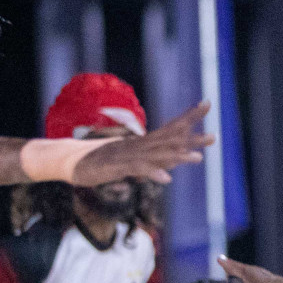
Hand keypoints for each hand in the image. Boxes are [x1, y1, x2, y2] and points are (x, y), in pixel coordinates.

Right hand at [74, 102, 213, 185]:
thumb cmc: (100, 161)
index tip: (207, 104)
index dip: (189, 117)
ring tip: (198, 158)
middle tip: (214, 136)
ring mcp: (128, 155)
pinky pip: (137, 170)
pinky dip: (152, 172)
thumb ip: (151, 165)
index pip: (170, 127)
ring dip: (177, 156)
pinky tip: (166, 178)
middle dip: (191, 136)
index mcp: (142, 143)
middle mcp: (138, 145)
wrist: (68, 159)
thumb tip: (170, 169)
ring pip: (156, 155)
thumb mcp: (131, 164)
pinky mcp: (117, 167)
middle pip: (168, 139)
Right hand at [218, 257, 282, 282]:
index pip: (247, 274)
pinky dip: (263, 282)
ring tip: (242, 276)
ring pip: (263, 276)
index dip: (233, 268)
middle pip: (253, 272)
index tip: (221, 259)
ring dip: (251, 274)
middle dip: (238, 268)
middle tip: (226, 264)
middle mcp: (275, 282)